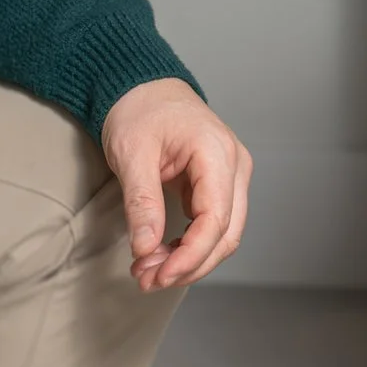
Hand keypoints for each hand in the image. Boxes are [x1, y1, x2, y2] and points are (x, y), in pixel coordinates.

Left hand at [101, 78, 252, 291]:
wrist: (142, 87)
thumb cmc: (138, 111)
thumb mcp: (132, 154)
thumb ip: (142, 203)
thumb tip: (146, 249)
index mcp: (216, 152)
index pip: (216, 220)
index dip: (190, 256)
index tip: (158, 276)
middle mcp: (234, 165)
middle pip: (227, 233)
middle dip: (189, 265)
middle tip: (147, 280)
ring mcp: (231, 174)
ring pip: (224, 234)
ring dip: (190, 260)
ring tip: (149, 272)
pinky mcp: (219, 183)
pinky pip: (213, 224)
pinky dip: (190, 245)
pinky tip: (161, 255)